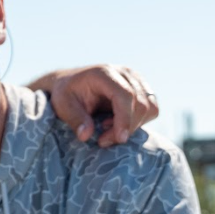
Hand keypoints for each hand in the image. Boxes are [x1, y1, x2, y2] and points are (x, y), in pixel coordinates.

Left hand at [32, 64, 158, 145]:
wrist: (71, 85)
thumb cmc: (66, 95)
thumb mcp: (63, 106)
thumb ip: (75, 119)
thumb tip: (86, 135)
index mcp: (104, 73)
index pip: (125, 95)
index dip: (125, 119)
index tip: (120, 139)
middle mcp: (124, 73)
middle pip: (140, 104)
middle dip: (126, 127)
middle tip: (103, 141)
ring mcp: (136, 79)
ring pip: (150, 108)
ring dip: (133, 125)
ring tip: (107, 129)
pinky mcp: (142, 89)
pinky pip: (151, 109)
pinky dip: (138, 122)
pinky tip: (116, 123)